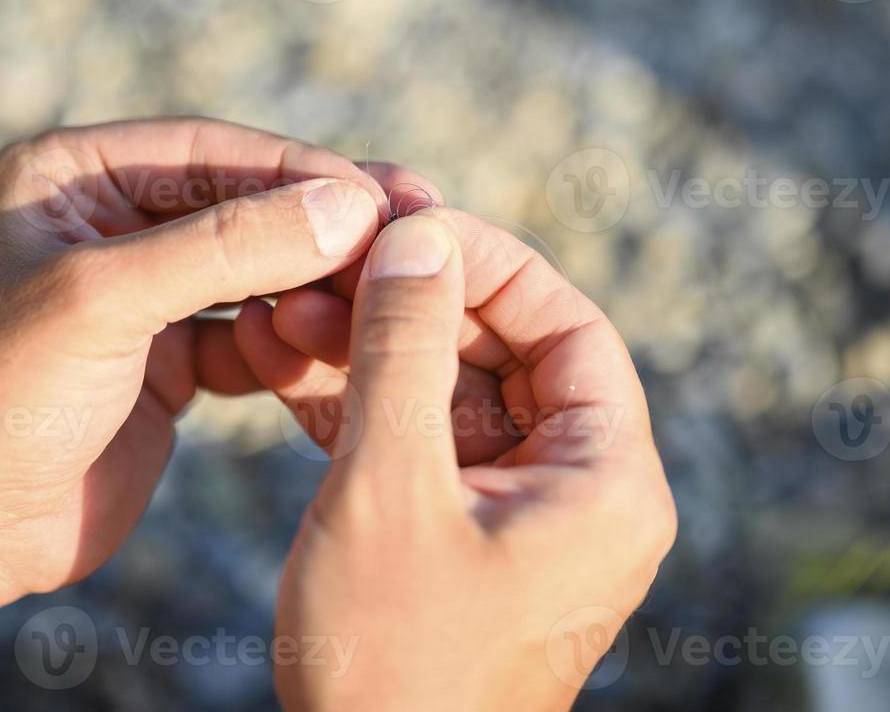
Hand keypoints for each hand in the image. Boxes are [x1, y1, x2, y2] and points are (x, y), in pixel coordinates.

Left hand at [0, 117, 391, 709]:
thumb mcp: (104, 302)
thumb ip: (227, 247)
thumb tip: (348, 206)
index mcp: (66, 176)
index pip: (206, 151)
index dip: (298, 169)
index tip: (382, 193)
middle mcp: (104, 222)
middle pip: (241, 203)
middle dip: (321, 221)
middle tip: (416, 220)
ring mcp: (138, 293)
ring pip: (255, 269)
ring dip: (317, 280)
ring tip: (391, 285)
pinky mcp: (165, 359)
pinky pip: (251, 333)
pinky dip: (293, 341)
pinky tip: (339, 344)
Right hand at [266, 210, 675, 709]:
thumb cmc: (393, 666)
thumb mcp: (391, 489)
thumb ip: (406, 350)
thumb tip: (420, 236)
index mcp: (606, 483)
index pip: (567, 326)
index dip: (488, 262)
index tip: (405, 224)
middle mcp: (578, 494)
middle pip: (504, 354)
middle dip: (410, 305)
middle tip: (325, 265)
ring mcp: (517, 519)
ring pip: (450, 396)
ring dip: (370, 351)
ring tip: (284, 312)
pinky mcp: (462, 540)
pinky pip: (421, 445)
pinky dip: (360, 406)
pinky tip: (286, 364)